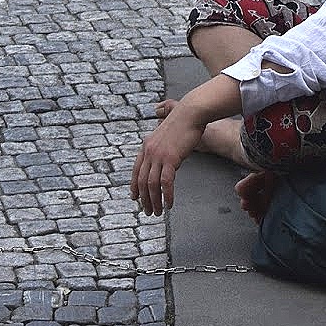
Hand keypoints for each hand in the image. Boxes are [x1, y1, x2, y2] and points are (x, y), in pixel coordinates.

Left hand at [130, 96, 203, 214]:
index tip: (135, 198)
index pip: (136, 170)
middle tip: (147, 211)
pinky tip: (169, 203)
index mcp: (146, 145)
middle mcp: (149, 151)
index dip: (134, 186)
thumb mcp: (165, 134)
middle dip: (144, 199)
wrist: (191, 113)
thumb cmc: (183, 122)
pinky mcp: (170, 158)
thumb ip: (160, 148)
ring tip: (158, 212)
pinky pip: (166, 182)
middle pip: (142, 181)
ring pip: (152, 184)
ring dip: (154, 201)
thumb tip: (163, 161)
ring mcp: (159, 155)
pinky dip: (167, 195)